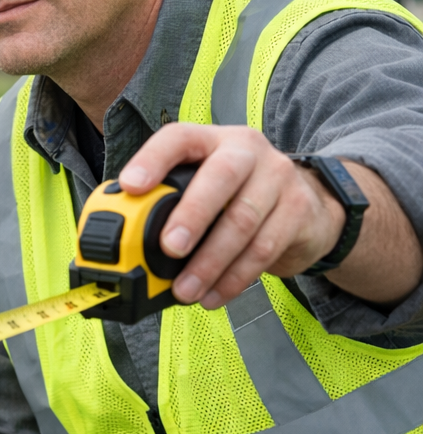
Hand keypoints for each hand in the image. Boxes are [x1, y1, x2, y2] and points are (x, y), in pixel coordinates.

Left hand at [118, 124, 344, 308]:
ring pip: (244, 222)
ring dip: (210, 263)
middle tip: (168, 248)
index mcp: (211, 140)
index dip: (152, 160)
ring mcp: (278, 178)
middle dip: (192, 215)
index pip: (178, 138)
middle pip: (221, 177)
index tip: (130, 187)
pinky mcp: (299, 211)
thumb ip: (171, 195)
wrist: (309, 203)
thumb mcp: (204, 181)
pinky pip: (265, 249)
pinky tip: (212, 295)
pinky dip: (234, 278)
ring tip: (184, 289)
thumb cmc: (238, 193)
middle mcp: (246, 151)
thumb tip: (123, 231)